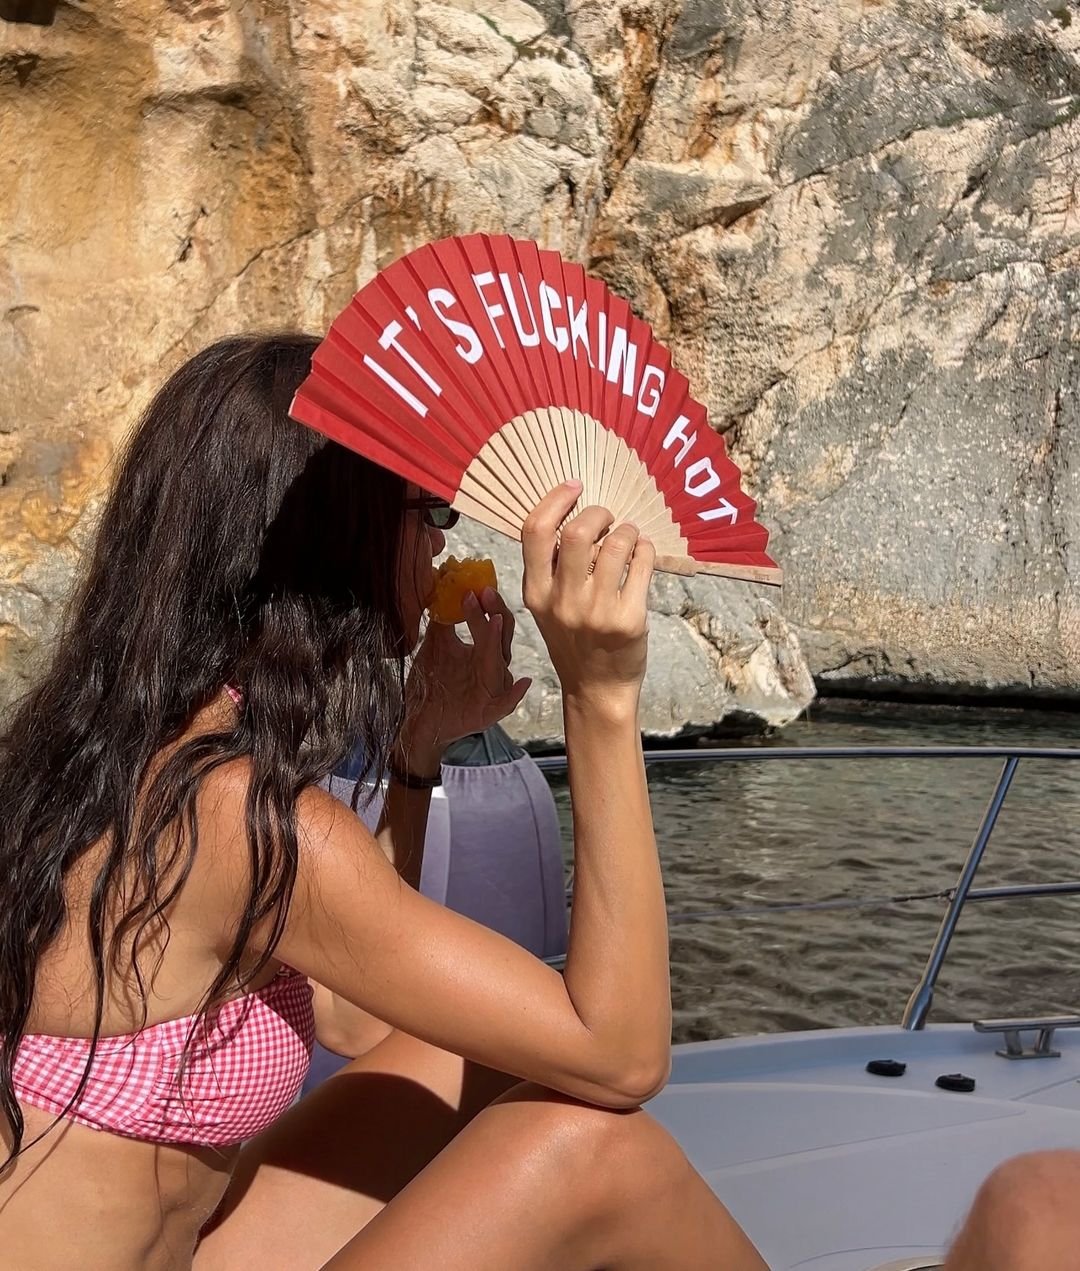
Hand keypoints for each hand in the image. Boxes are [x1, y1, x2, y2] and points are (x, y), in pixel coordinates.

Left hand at [397, 587, 531, 775]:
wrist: (420, 720)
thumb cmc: (433, 683)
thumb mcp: (435, 646)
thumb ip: (442, 620)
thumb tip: (442, 587)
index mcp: (484, 652)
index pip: (493, 623)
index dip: (487, 604)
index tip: (476, 585)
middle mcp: (493, 668)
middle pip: (502, 637)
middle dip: (494, 614)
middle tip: (483, 593)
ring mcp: (493, 690)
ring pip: (500, 663)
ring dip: (498, 642)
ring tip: (495, 622)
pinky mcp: (489, 712)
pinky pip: (506, 703)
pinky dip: (515, 694)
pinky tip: (523, 683)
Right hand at [521, 481, 654, 717]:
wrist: (597, 690)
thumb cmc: (574, 641)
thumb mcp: (548, 607)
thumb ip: (553, 569)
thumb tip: (575, 515)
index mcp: (536, 593)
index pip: (535, 532)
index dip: (556, 499)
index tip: (574, 487)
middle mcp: (562, 601)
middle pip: (578, 532)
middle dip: (599, 513)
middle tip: (608, 518)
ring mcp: (596, 612)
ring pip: (617, 544)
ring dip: (628, 530)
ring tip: (629, 537)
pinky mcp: (628, 620)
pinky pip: (642, 564)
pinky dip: (645, 549)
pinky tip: (642, 554)